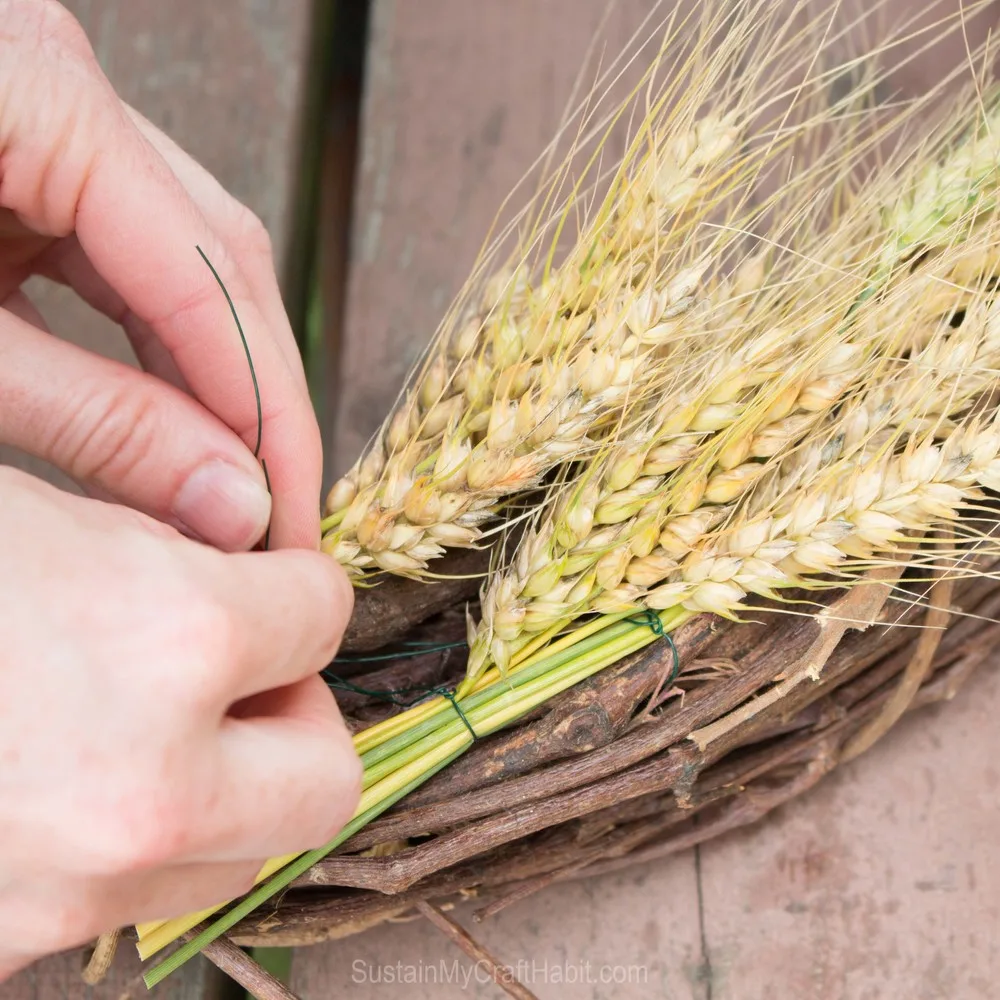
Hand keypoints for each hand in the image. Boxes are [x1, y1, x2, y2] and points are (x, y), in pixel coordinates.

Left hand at [0, 0, 320, 550]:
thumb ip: (99, 422)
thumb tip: (229, 503)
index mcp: (35, 92)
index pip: (212, 277)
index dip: (268, 411)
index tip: (289, 514)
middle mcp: (66, 87)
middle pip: (223, 259)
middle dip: (262, 398)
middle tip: (277, 512)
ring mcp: (53, 119)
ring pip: (194, 259)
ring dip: (222, 378)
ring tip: (237, 481)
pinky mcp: (31, 159)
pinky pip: (132, 259)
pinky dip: (164, 351)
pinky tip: (180, 423)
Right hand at [0, 468, 360, 976]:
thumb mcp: (22, 488)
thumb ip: (155, 484)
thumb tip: (252, 521)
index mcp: (171, 642)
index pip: (324, 614)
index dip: (295, 588)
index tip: (267, 581)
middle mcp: (146, 793)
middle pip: (329, 779)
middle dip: (300, 711)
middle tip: (236, 668)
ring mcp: (77, 893)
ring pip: (241, 857)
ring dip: (224, 785)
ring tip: (146, 720)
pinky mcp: (5, 949)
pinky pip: (132, 899)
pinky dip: (133, 840)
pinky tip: (68, 775)